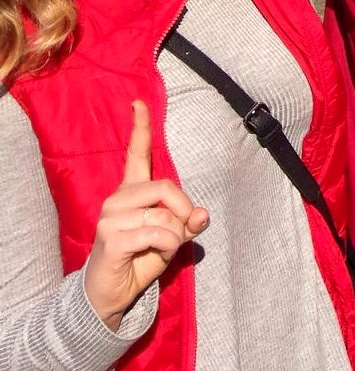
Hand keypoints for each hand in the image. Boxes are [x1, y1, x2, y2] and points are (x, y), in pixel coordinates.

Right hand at [83, 101, 209, 330]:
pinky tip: (153, 256)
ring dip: (173, 237)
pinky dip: (166, 247)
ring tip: (159, 249)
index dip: (141, 128)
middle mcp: (117, 199)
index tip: (139, 103)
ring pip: (164, 215)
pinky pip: (157, 233)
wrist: (111, 294)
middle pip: (166, 186)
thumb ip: (187, 222)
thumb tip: (202, 214)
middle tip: (176, 234)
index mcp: (132, 192)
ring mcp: (110, 217)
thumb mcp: (171, 239)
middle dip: (182, 212)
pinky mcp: (110, 237)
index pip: (136, 154)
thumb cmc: (140, 260)